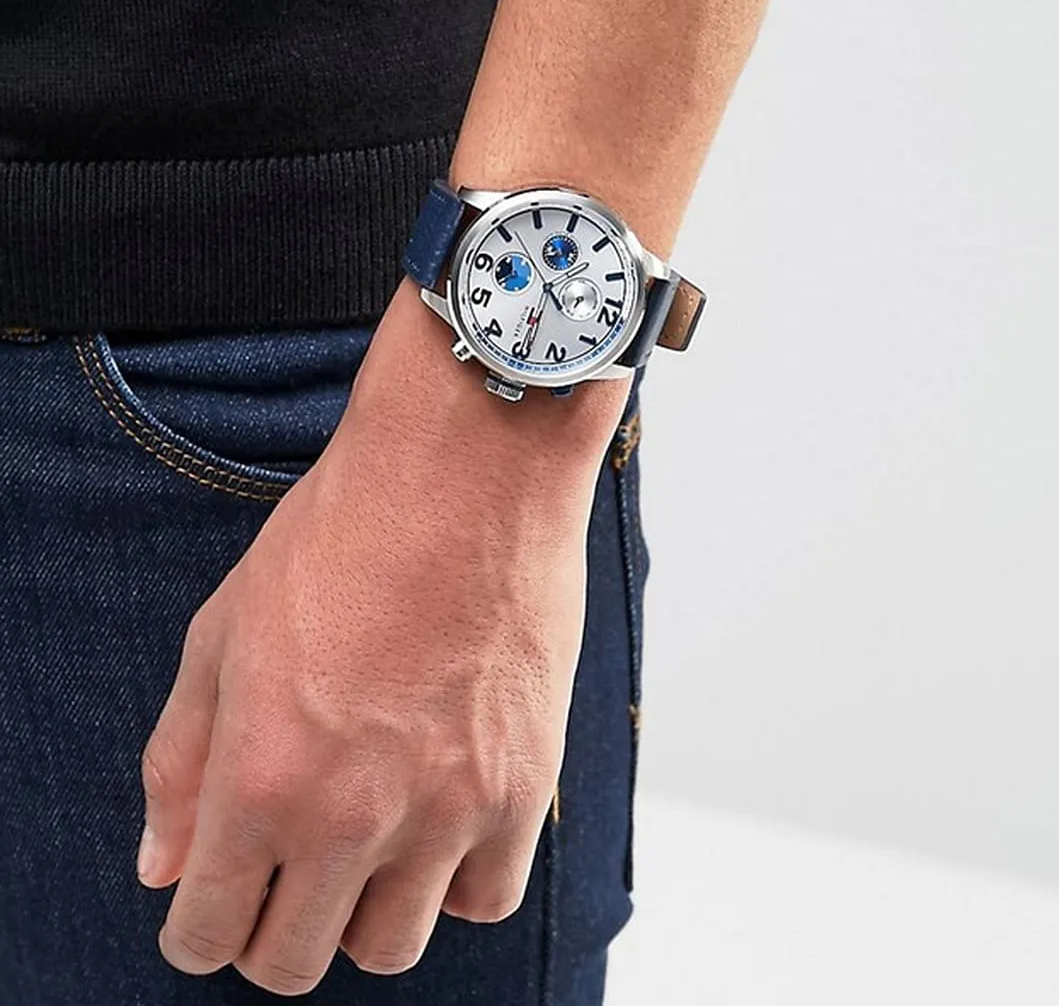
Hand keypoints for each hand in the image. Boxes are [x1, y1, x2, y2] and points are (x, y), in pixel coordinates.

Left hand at [138, 278, 627, 994]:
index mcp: (261, 777)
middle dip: (270, 931)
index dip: (197, 928)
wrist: (468, 473)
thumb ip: (181, 761)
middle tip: (285, 873)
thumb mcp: (225, 631)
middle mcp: (351, 815)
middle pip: (293, 961)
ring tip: (367, 841)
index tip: (214, 904)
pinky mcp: (522, 787)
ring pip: (389, 946)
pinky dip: (454, 879)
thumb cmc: (344, 534)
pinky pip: (484, 899)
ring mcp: (446, 809)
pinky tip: (439, 818)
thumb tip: (165, 866)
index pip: (207, 932)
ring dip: (362, 909)